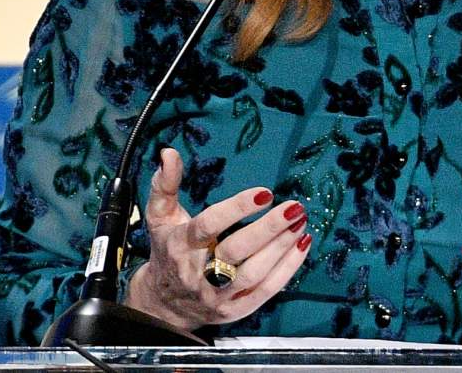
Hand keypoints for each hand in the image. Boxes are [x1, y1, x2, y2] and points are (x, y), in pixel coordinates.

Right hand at [124, 147, 310, 329]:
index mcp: (182, 245)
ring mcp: (218, 295)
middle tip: (293, 208)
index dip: (237, 209)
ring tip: (301, 222)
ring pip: (254, 274)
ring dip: (281, 248)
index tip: (264, 193)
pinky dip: (288, 269)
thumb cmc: (167, 250)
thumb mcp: (159, 216)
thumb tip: (168, 152)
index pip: (210, 226)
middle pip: (236, 251)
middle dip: (268, 229)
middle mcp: (199, 273)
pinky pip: (266, 291)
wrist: (164, 304)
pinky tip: (302, 245)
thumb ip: (165, 184)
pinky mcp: (235, 309)